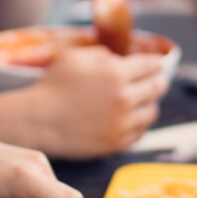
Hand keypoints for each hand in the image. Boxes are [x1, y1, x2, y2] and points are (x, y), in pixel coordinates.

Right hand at [24, 45, 169, 158]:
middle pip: (157, 87)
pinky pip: (140, 132)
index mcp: (116, 73)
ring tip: (141, 101)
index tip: (156, 64)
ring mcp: (122, 123)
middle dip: (158, 81)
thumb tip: (118, 60)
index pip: (151, 65)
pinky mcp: (117, 142)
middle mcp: (124, 98)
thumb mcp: (75, 57)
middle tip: (156, 81)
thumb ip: (101, 55)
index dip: (155, 63)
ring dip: (148, 104)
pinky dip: (138, 124)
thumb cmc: (53, 85)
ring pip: (152, 112)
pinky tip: (130, 119)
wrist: (39, 120)